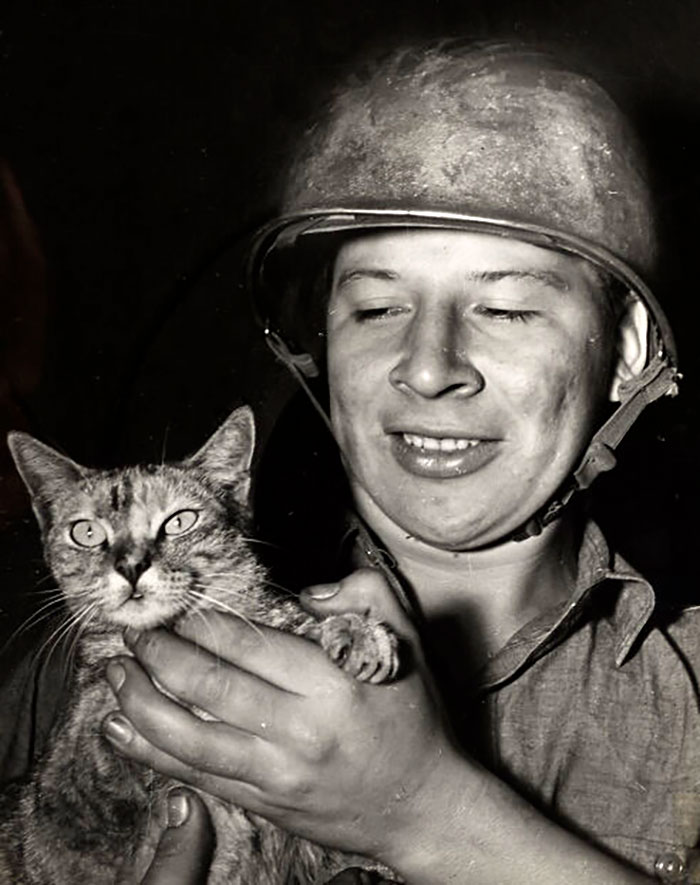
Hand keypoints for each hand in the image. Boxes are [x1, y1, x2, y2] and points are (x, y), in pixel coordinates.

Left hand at [101, 569, 470, 867]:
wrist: (422, 808)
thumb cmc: (413, 721)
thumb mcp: (408, 645)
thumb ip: (367, 596)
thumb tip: (307, 593)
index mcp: (331, 686)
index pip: (249, 646)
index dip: (203, 624)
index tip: (179, 608)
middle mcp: (298, 732)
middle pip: (209, 688)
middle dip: (160, 656)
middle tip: (134, 634)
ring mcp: (276, 774)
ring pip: (189, 738)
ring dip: (142, 703)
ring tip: (115, 675)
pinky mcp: (264, 803)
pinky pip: (197, 776)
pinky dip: (152, 753)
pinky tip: (123, 731)